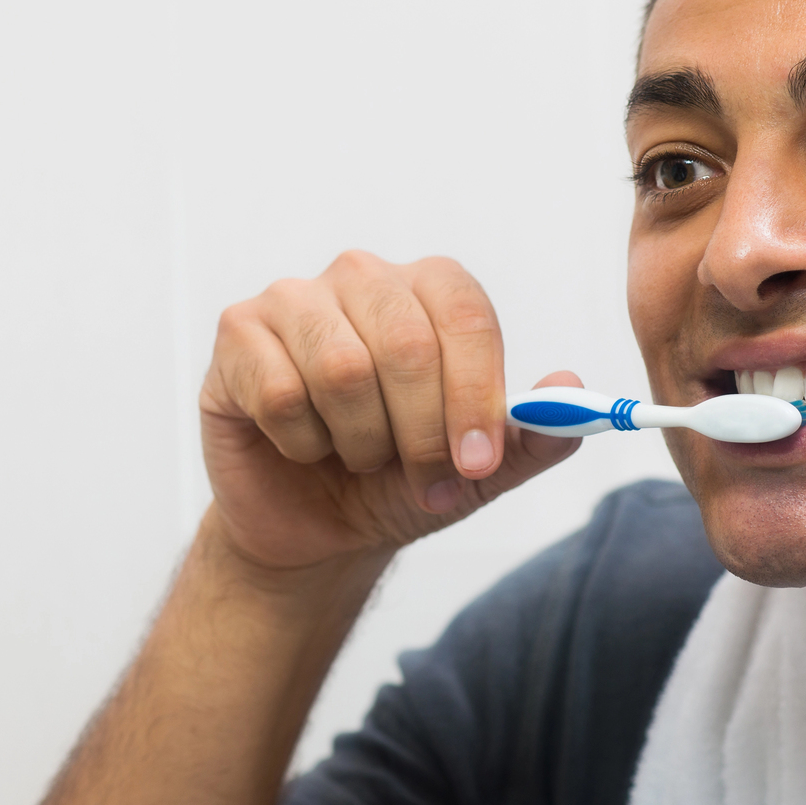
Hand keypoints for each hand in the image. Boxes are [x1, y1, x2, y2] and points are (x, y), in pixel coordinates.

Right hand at [199, 251, 577, 573]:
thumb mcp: (476, 472)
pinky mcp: (237, 334)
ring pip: (342, 369)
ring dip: (361, 441)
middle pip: (407, 343)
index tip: (476, 461)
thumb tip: (568, 390)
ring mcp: (294, 299)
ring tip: (360, 457)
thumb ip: (530, 436)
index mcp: (429, 289)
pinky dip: (302, 444)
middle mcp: (362, 277)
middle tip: (426, 481)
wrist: (315, 527)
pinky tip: (303, 446)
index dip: (476, 393)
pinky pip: (280, 394)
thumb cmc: (398, 482)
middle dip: (422, 433)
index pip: (465, 315)